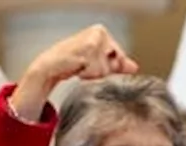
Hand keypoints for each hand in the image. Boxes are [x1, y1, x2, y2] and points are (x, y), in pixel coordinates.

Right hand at [12, 25, 138, 120]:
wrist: (50, 66)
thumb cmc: (72, 62)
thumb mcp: (97, 63)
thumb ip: (116, 64)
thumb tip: (134, 67)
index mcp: (102, 32)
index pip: (119, 58)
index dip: (108, 67)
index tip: (92, 63)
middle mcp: (98, 32)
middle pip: (114, 63)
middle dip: (101, 71)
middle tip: (85, 66)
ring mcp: (93, 39)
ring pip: (105, 69)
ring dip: (93, 73)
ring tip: (80, 66)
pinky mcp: (87, 48)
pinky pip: (97, 71)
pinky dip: (87, 74)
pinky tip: (76, 67)